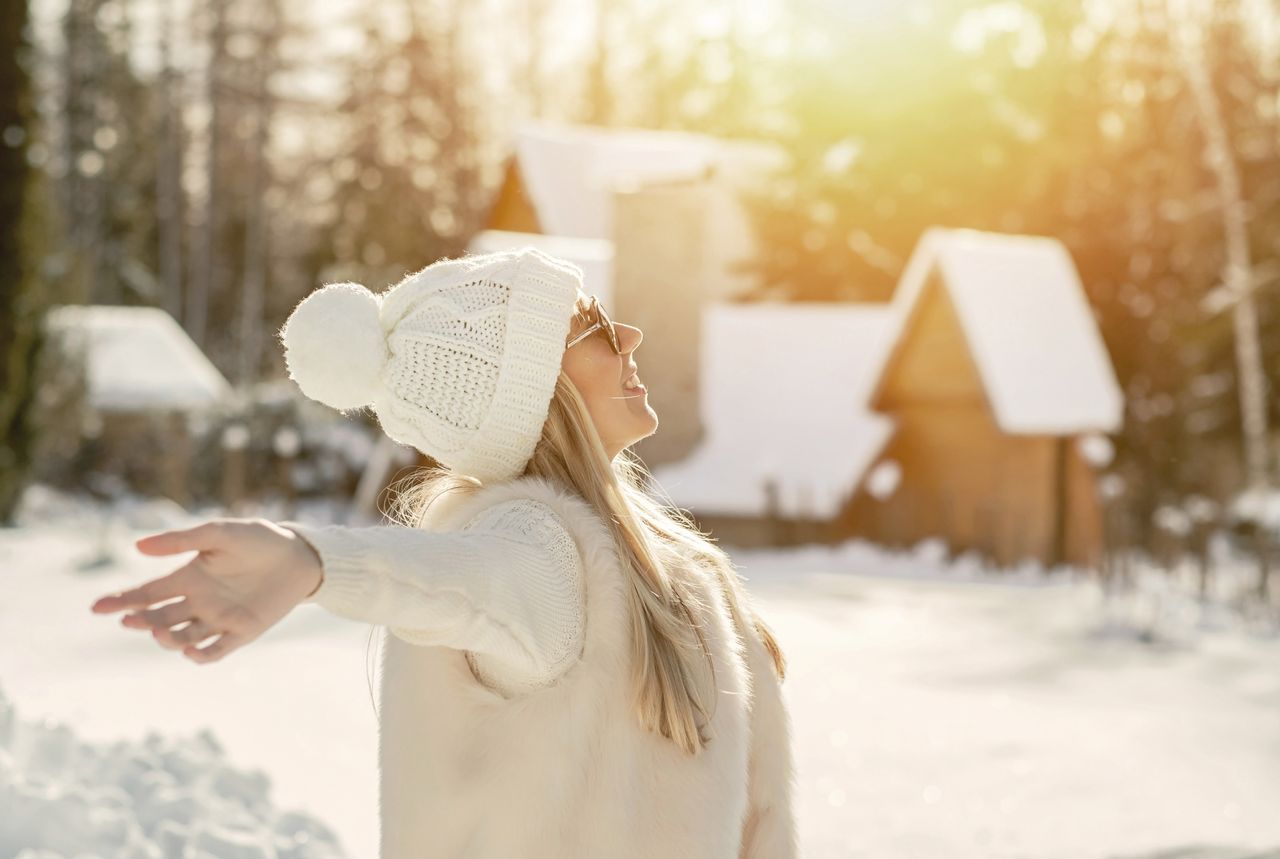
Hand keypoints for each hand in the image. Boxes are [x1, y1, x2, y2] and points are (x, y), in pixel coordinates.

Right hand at [90, 518, 323, 663]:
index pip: (147, 594)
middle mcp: (198, 602)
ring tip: (160, 634)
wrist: (299, 555)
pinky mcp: (242, 632)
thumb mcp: (219, 533)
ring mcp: (218, 619)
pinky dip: (202, 655)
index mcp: (188, 578)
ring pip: (182, 638)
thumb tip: (138, 546)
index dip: (122, 601)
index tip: (97, 607)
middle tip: (132, 620)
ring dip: (168, 639)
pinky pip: (216, 650)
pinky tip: (191, 652)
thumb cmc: (257, 540)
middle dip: (142, 622)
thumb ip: (181, 540)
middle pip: (160, 618)